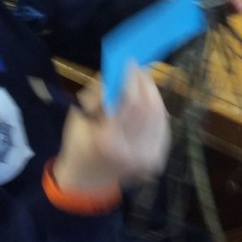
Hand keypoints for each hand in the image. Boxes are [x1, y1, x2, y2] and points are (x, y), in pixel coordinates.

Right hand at [55, 69, 169, 191]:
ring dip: (153, 94)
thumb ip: (101, 93)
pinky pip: (163, 127)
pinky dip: (157, 110)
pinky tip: (149, 101)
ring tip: (143, 81)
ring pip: (160, 115)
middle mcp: (132, 152)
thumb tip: (122, 69)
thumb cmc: (79, 145)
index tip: (131, 61)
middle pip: (150, 107)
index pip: (131, 101)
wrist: (87, 181)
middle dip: (145, 82)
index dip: (133, 78)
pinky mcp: (156, 159)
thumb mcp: (81, 115)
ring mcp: (147, 158)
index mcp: (109, 142)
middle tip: (140, 68)